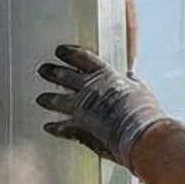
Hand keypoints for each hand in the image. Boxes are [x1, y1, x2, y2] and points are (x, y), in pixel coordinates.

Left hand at [35, 44, 166, 168]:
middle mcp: (89, 88)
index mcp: (105, 75)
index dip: (70, 53)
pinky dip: (54, 128)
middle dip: (52, 72)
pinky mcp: (78, 126)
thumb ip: (133, 82)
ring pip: (58, 100)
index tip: (60, 51)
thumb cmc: (144, 112)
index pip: (83, 58)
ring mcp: (80, 107)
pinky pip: (61, 126)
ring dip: (48, 99)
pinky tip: (48, 127)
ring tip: (40, 98)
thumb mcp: (141, 90)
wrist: (139, 132)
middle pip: (65, 76)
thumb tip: (131, 77)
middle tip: (42, 70)